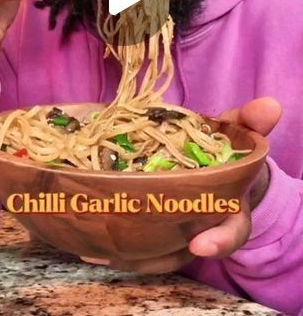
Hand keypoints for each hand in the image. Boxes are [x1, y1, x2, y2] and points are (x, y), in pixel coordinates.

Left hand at [83, 97, 280, 273]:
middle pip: (183, 251)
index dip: (219, 241)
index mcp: (229, 208)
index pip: (231, 231)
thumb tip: (270, 105)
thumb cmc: (226, 151)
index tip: (200, 244)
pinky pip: (137, 245)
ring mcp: (177, 232)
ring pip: (155, 254)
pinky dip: (116, 244)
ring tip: (96, 245)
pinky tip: (89, 239)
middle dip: (156, 252)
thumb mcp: (240, 132)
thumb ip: (252, 120)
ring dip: (127, 254)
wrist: (217, 168)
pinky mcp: (154, 229)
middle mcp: (203, 227)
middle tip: (124, 251)